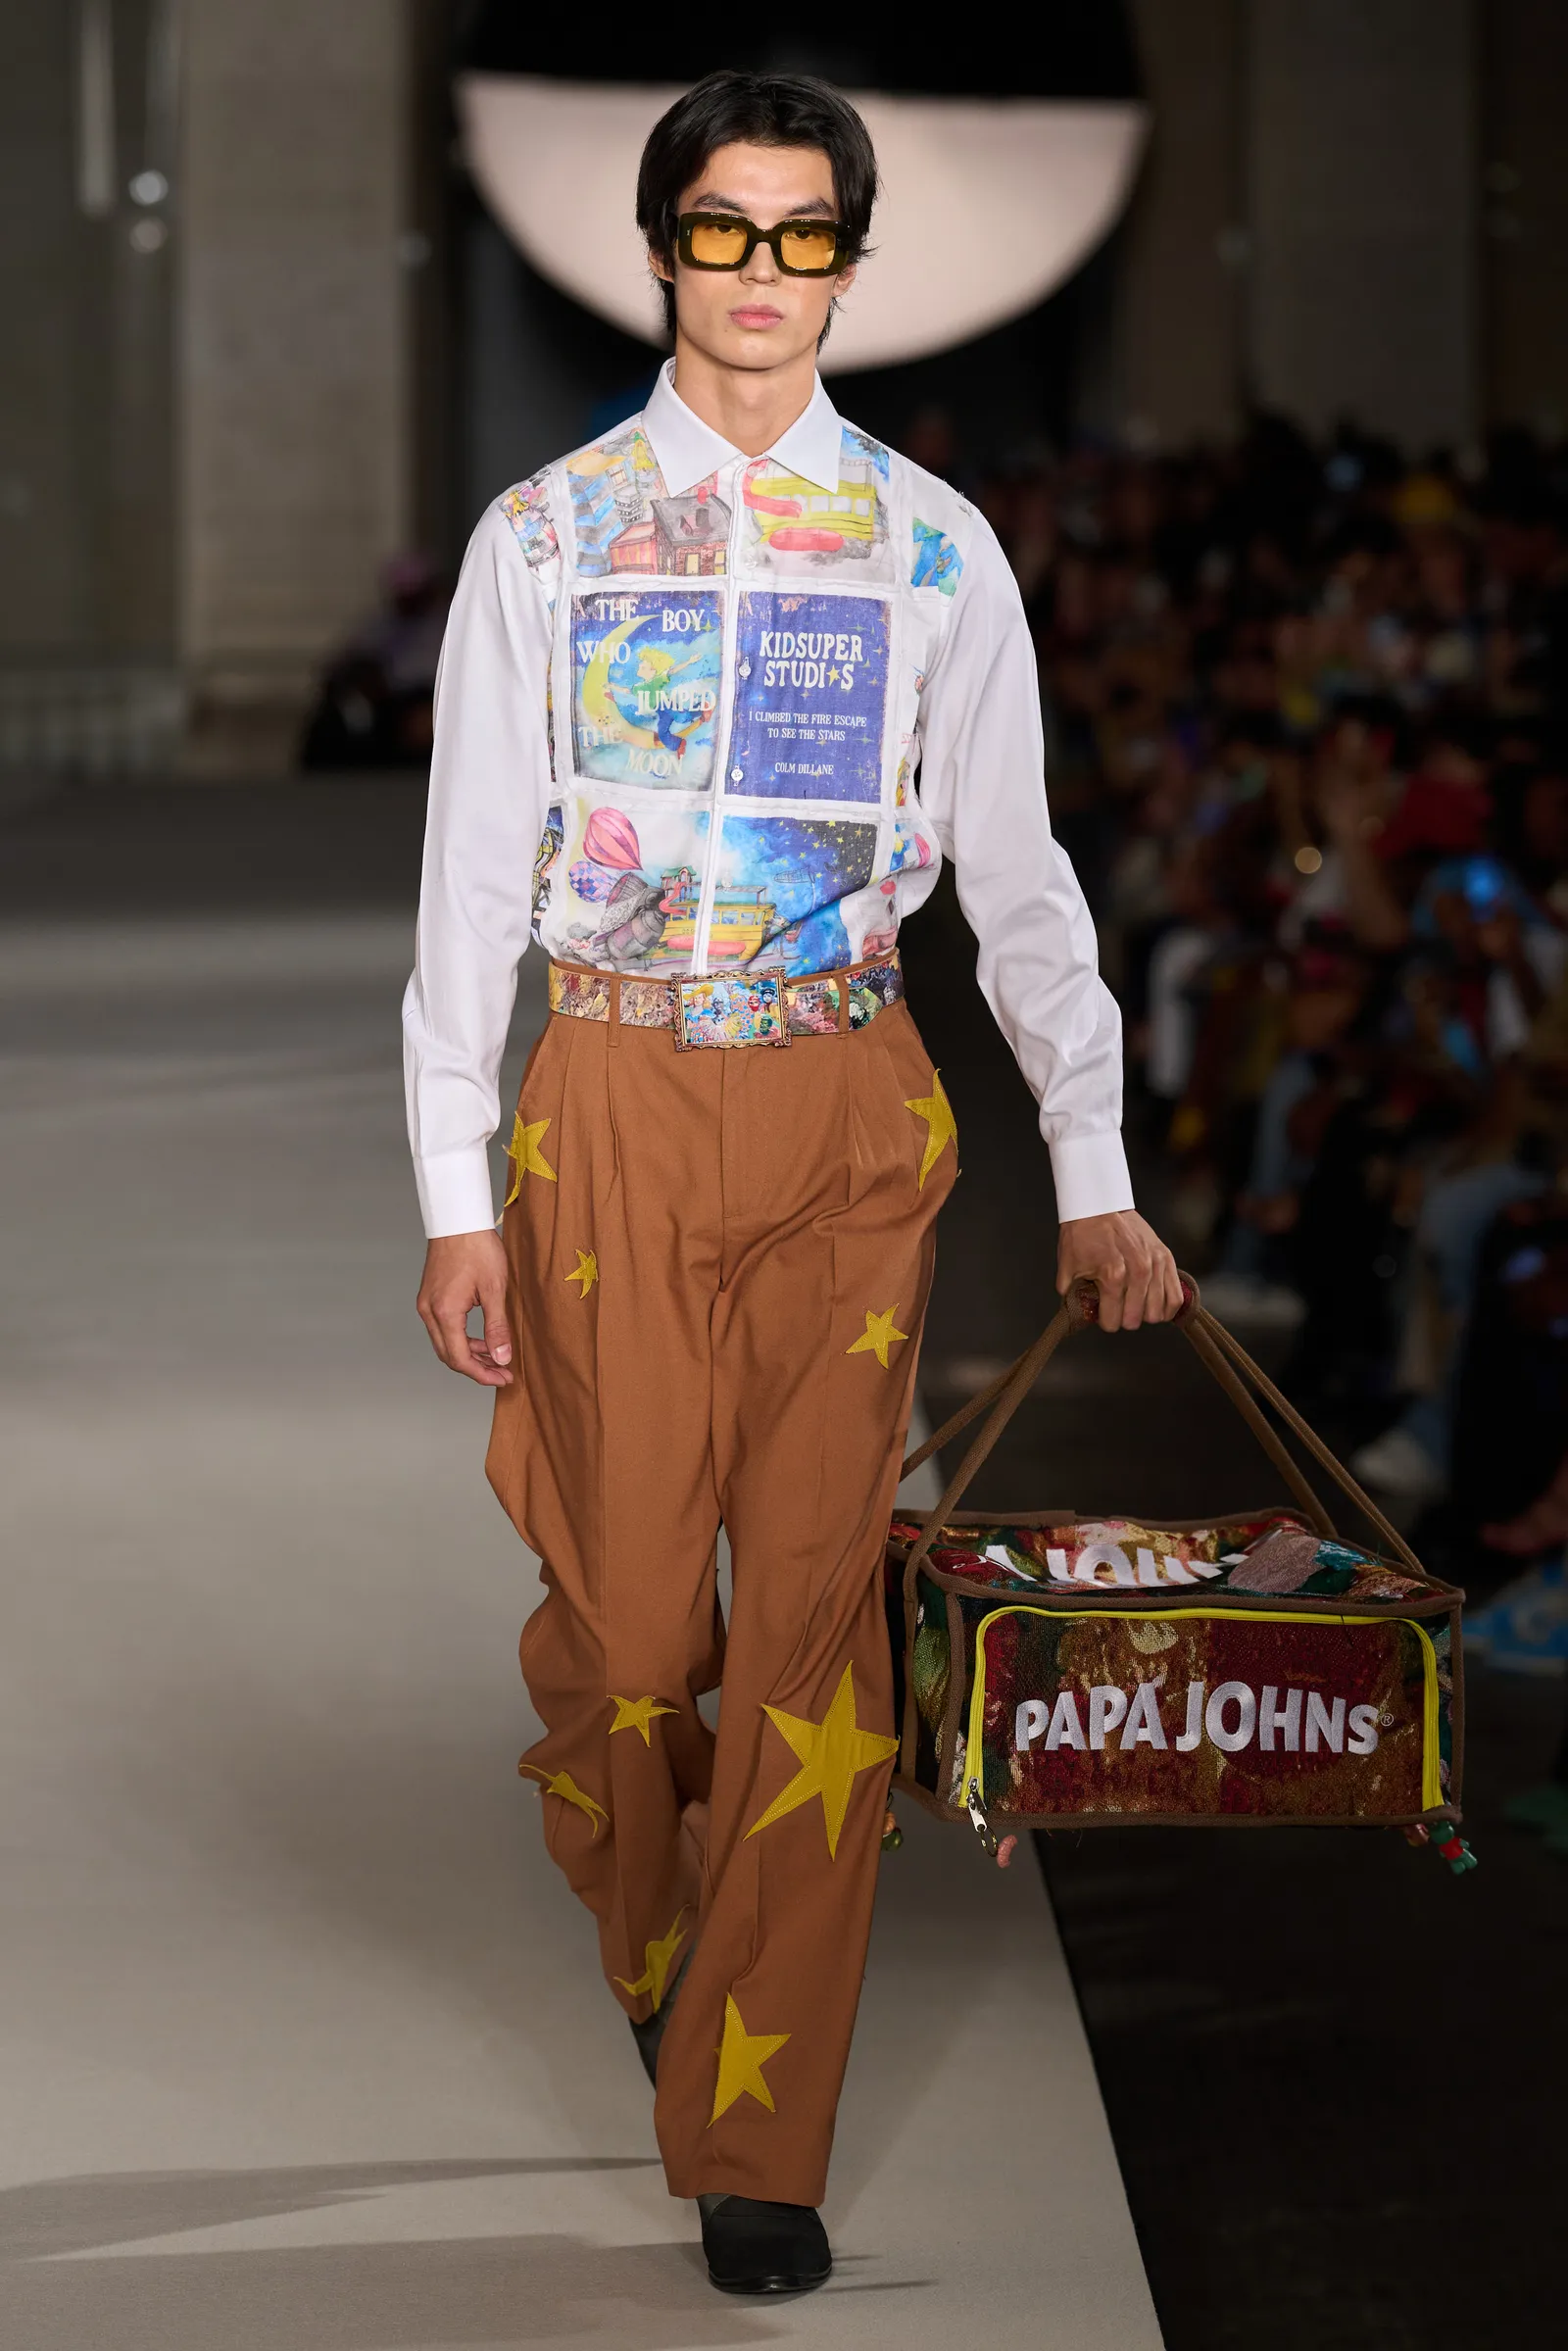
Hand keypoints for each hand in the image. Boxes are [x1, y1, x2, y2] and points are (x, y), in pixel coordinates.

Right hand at [417, 1229, 514, 1385]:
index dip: (482, 1374)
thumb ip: (497, 1327)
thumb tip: (502, 1358)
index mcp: (445, 1313)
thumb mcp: (494, 1289)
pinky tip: (481, 1339)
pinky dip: (461, 1338)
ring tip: (495, 1357)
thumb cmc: (477, 1248)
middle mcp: (430, 1312)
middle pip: (449, 1355)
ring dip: (469, 1354)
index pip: (460, 1358)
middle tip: (502, 1372)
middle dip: (476, 1368)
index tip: (503, 1378)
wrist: (458, 1220)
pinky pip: (443, 1329)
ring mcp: (427, 1305)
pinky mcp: (430, 1298)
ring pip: (445, 1343)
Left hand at [1057, 1210, 1182, 1332]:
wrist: (1098, 1205)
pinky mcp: (1166, 1258)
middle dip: (1123, 1319)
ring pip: (1156, 1312)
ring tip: (1135, 1306)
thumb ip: (1073, 1295)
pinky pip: (1176, 1296)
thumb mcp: (1067, 1267)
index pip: (1112, 1321)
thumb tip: (1082, 1314)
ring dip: (1143, 1314)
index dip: (1105, 1321)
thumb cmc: (1082, 1234)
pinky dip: (1167, 1308)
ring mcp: (1155, 1265)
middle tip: (1117, 1309)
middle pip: (1135, 1320)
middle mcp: (1138, 1272)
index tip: (1102, 1315)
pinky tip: (1156, 1307)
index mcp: (1112, 1276)